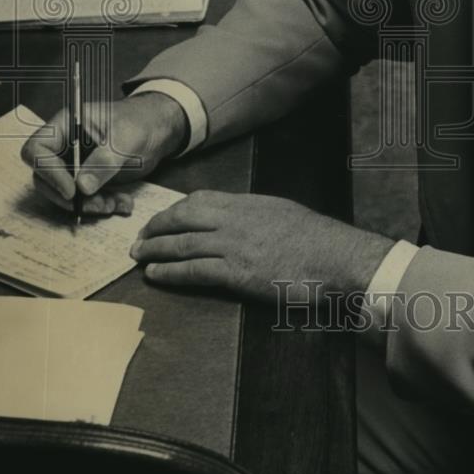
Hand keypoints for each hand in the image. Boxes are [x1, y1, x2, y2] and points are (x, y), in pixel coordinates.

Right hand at [21, 92, 187, 216]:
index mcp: (66, 126)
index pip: (37, 150)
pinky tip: (124, 204)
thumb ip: (104, 161)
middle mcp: (64, 147)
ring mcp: (75, 164)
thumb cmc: (140, 122)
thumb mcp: (125, 139)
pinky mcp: (88, 180)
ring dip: (89, 205)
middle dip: (70, 197)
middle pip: (45, 178)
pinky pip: (85, 199)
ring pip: (65, 194)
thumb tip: (82, 187)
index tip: (72, 190)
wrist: (159, 129)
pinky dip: (102, 205)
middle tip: (98, 205)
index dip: (48, 172)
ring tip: (116, 205)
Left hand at [130, 190, 393, 304]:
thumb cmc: (318, 240)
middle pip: (185, 217)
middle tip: (140, 235)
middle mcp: (236, 219)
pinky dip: (170, 271)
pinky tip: (155, 274)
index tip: (164, 217)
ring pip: (183, 243)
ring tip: (138, 255)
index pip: (202, 199)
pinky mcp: (236, 272)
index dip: (177, 209)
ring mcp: (234, 245)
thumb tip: (242, 223)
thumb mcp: (285, 214)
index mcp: (249, 203)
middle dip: (158, 226)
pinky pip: (193, 270)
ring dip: (156, 249)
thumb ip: (258, 216)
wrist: (335, 257)